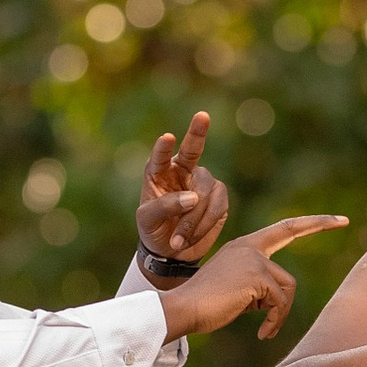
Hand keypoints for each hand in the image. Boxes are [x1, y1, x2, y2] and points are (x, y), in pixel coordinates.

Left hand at [137, 109, 229, 266]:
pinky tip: (191, 238)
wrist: (171, 251)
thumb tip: (192, 198)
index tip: (167, 138)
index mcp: (159, 171)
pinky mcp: (219, 198)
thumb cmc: (154, 230)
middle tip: (202, 115)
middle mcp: (182, 171)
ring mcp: (203, 182)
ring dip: (192, 221)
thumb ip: (164, 207)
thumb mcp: (148, 220)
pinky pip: (216, 208)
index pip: (161, 157)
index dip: (164, 148)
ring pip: (204, 194)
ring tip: (177, 241)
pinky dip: (203, 225)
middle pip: (192, 150)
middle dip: (197, 133)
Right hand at [158, 214, 345, 341]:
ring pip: (287, 288)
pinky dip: (274, 321)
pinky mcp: (257, 277)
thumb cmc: (204, 306)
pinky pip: (279, 304)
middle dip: (320, 226)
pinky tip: (262, 333)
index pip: (283, 229)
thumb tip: (278, 299)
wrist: (182, 309)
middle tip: (344, 221)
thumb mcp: (235, 290)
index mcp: (244, 247)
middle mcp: (250, 248)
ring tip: (264, 328)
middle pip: (289, 261)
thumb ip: (256, 286)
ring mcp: (254, 260)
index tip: (335, 219)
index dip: (310, 224)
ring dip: (279, 313)